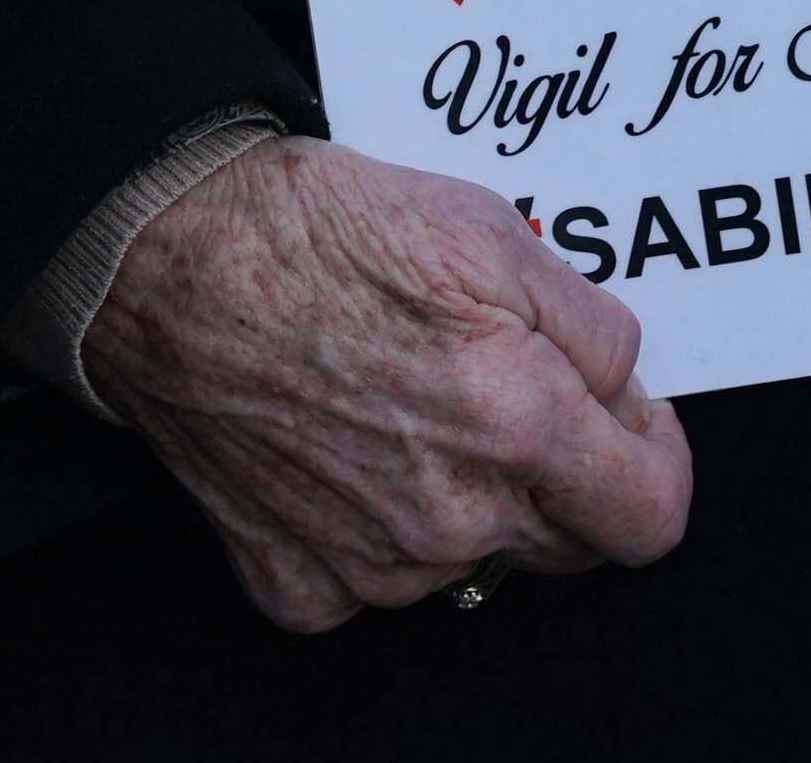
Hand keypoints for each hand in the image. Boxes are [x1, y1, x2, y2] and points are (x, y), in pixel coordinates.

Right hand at [83, 137, 691, 630]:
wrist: (156, 259)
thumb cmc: (307, 231)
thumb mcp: (484, 226)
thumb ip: (590, 321)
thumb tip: (627, 386)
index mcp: (516, 424)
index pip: (651, 517)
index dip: (654, 461)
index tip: (625, 420)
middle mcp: (453, 517)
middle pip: (569, 545)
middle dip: (560, 473)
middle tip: (499, 384)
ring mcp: (371, 563)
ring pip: (471, 561)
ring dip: (464, 500)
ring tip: (398, 400)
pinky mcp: (296, 581)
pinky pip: (370, 583)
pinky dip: (369, 529)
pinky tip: (337, 449)